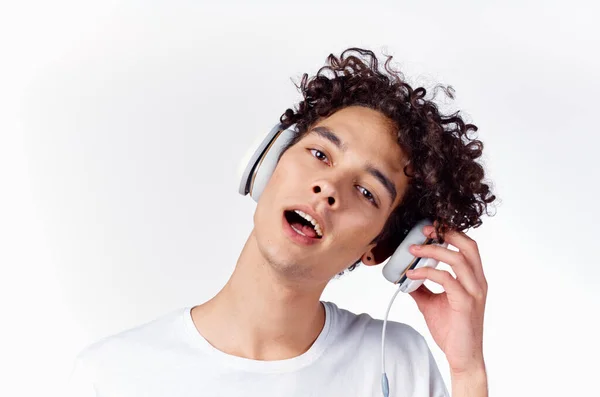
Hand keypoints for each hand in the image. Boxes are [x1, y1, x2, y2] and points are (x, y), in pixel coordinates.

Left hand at [406, 225, 487, 375]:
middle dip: (446, 233)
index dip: (451, 233)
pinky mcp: (466, 303)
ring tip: (413, 250)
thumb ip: (421, 287)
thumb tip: (404, 274)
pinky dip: (427, 271)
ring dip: (433, 250)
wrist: (462, 357)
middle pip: (469, 246)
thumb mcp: (431, 303)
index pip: (467, 247)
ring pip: (458, 259)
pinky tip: (412, 272)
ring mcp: (474, 292)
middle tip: (424, 230)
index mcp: (473, 279)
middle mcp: (477, 282)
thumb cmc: (452, 330)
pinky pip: (446, 279)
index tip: (430, 227)